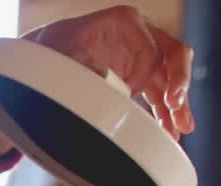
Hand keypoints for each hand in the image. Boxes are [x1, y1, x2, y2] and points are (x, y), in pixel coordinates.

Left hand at [25, 5, 194, 137]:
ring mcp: (140, 53)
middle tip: (175, 105)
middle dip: (178, 82)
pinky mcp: (137, 72)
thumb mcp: (58, 51)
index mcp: (123, 21)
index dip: (143, 74)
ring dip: (176, 103)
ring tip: (180, 128)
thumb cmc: (49, 47)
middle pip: (173, 55)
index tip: (129, 94)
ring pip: (168, 77)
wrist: (40, 53)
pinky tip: (170, 128)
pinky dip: (164, 109)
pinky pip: (158, 90)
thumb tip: (99, 80)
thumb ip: (78, 63)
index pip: (150, 48)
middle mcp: (138, 33)